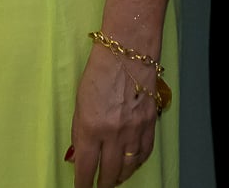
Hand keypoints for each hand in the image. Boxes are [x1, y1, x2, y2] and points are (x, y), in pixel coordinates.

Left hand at [67, 44, 159, 186]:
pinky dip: (137, 162)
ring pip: (129, 166)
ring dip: (120, 175)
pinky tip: (131, 164)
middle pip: (110, 172)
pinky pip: (144, 153)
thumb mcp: (79, 103)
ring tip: (113, 179)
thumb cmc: (98, 73)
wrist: (127, 53)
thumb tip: (79, 155)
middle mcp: (114, 134)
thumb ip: (80, 131)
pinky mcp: (149, 125)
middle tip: (98, 186)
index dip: (83, 182)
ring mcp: (134, 131)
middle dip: (103, 183)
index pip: (87, 166)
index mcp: (92, 127)